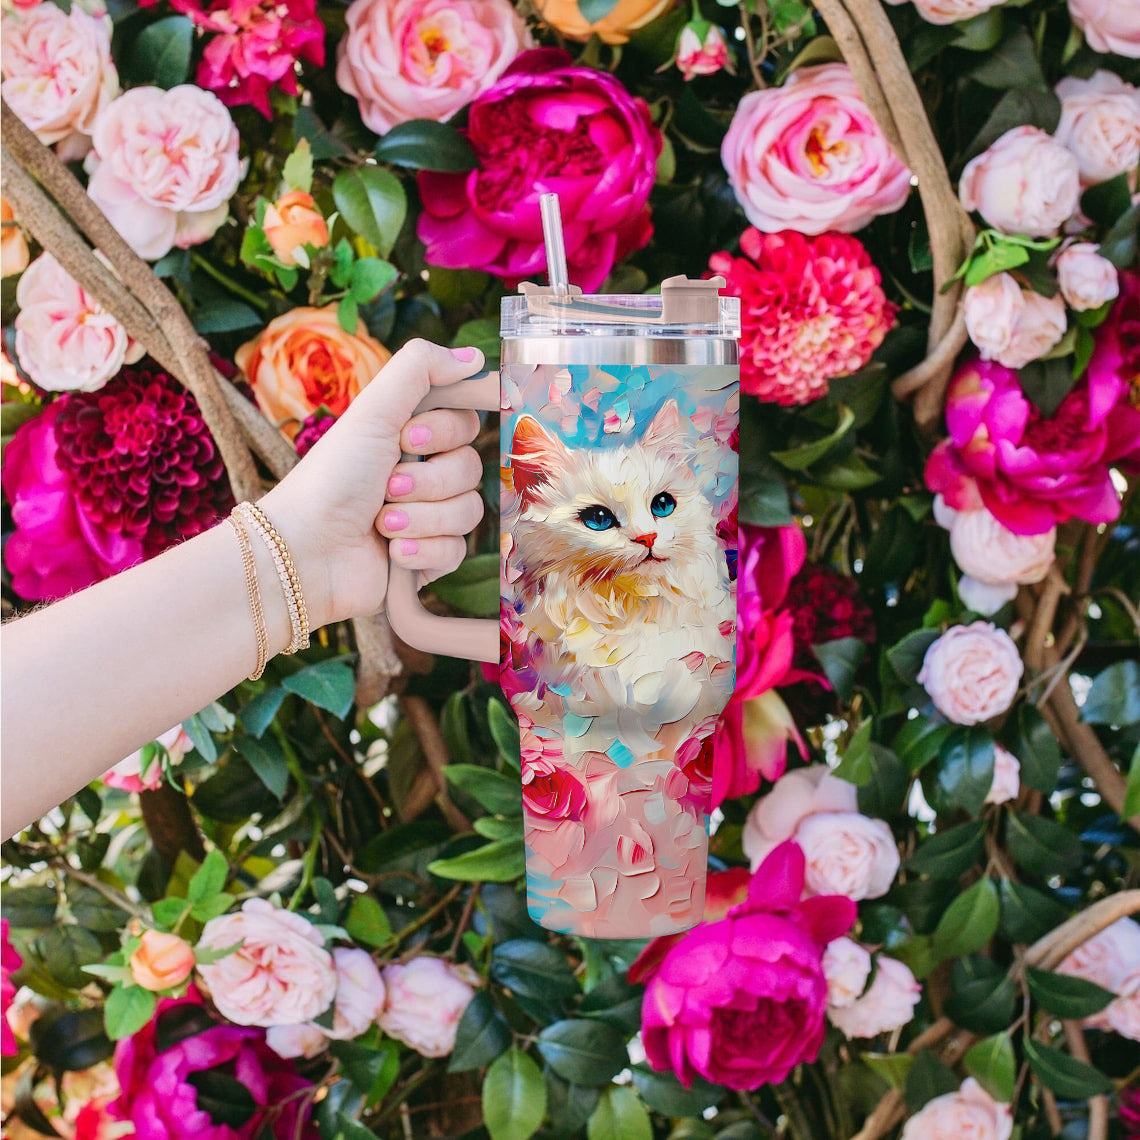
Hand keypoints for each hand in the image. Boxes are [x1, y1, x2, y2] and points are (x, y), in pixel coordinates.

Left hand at [261, 339, 485, 628]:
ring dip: (422, 517)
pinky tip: (391, 552)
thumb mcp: (373, 411)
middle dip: (428, 481)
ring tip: (381, 525)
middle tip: (387, 486)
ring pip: (468, 512)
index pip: (466, 422)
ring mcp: (427, 519)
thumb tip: (475, 356)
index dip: (447, 431)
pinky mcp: (428, 560)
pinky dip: (422, 550)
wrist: (306, 550)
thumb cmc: (331, 478)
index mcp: (410, 437)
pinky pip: (457, 550)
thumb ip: (421, 368)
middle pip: (472, 469)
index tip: (410, 436)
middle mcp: (422, 475)